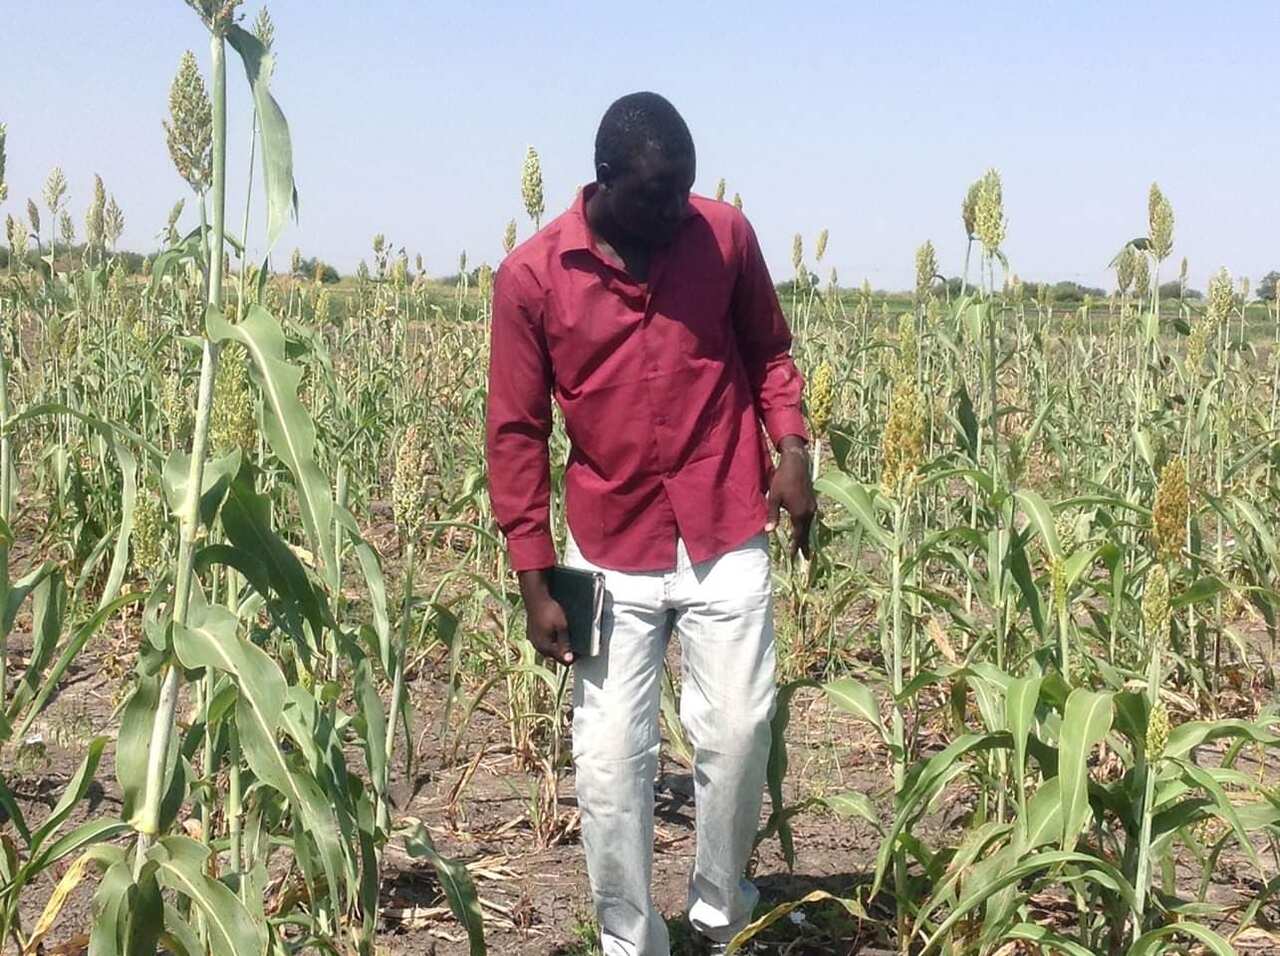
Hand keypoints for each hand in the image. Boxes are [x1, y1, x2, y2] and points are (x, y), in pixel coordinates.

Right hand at [518, 570, 573, 663]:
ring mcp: (534, 640)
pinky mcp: (533, 634)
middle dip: (566, 651)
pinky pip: (545, 642)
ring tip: (566, 635)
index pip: (562, 660)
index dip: (574, 657)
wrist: (535, 597)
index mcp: (545, 647)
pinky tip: (557, 631)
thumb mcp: (561, 626)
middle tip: (576, 642)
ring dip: (559, 645)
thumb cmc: (549, 610)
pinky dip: (552, 640)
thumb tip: (569, 660)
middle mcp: (538, 646)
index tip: (582, 651)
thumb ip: (565, 644)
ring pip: (550, 649)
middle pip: (556, 655)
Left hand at [766, 438, 817, 558]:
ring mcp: (813, 506)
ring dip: (806, 536)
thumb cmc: (782, 480)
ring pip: (809, 525)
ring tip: (806, 547)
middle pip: (806, 533)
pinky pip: (810, 518)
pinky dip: (807, 526)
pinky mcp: (813, 501)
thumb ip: (772, 516)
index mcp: (799, 514)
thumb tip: (769, 531)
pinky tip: (805, 528)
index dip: (795, 547)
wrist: (796, 464)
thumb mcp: (774, 498)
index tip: (793, 557)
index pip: (798, 535)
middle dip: (804, 545)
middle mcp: (809, 512)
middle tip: (806, 558)